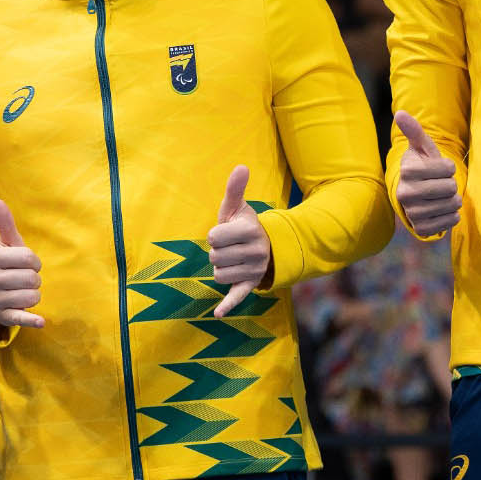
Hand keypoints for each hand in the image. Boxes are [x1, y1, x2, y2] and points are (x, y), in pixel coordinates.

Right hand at [0, 199, 43, 332]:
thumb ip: (5, 223)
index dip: (34, 261)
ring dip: (35, 294)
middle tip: (26, 279)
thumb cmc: (7, 264)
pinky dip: (32, 320)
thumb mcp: (7, 244)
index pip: (29, 257)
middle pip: (32, 278)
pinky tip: (41, 321)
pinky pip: (21, 318)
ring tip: (24, 291)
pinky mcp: (3, 317)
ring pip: (33, 296)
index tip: (28, 263)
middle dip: (36, 279)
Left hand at [206, 165, 270, 317]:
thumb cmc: (243, 225)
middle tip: (229, 247)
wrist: (266, 246)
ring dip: (220, 268)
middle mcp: (255, 252)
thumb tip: (241, 166)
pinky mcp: (251, 285)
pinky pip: (237, 297)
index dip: (214, 235)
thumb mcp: (238, 207)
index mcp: (250, 230)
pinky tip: (217, 313)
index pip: (213, 237)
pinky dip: (227, 305)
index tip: (224, 233)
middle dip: (217, 251)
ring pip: (218, 274)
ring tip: (231, 260)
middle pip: (214, 257)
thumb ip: (235, 188)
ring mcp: (254, 270)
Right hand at [394, 110, 460, 234]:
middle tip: (439, 184)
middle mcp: (406, 193)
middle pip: (451, 187)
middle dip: (451, 184)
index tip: (439, 169)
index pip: (448, 168)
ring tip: (440, 196)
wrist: (413, 195)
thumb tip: (400, 113)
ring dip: (452, 200)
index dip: (448, 167)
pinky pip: (451, 221)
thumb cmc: (422, 167)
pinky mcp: (421, 228)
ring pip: (452, 205)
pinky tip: (441, 209)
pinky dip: (451, 215)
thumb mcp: (421, 148)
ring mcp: (413, 212)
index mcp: (407, 171)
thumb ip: (414, 131)